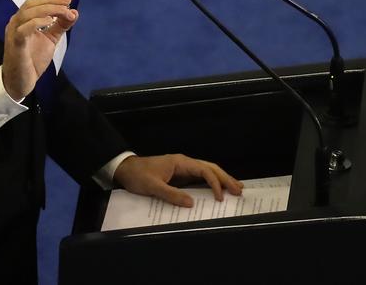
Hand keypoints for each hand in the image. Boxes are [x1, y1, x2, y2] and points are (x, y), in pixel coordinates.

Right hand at [1, 0, 77, 100]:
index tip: (68, 0)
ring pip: (27, 13)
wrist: (21, 81)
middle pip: (31, 4)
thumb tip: (74, 12)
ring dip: (47, 10)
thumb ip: (60, 26)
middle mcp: (16, 23)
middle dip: (51, 1)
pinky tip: (49, 21)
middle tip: (67, 2)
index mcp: (23, 20)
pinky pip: (23, 29)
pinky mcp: (15, 44)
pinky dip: (36, 22)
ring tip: (63, 12)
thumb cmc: (32, 60)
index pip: (35, 2)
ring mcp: (13, 33)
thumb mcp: (50, 40)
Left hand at [112, 154, 242, 207]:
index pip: (204, 170)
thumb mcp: (152, 186)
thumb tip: (192, 203)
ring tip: (235, 188)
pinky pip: (199, 178)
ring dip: (221, 179)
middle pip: (210, 168)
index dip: (214, 183)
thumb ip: (171, 194)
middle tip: (239, 190)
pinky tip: (218, 190)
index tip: (220, 197)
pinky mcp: (180, 176)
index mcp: (180, 162)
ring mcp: (183, 169)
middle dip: (225, 178)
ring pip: (207, 171)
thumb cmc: (138, 176)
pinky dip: (211, 183)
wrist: (126, 169)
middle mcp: (184, 163)